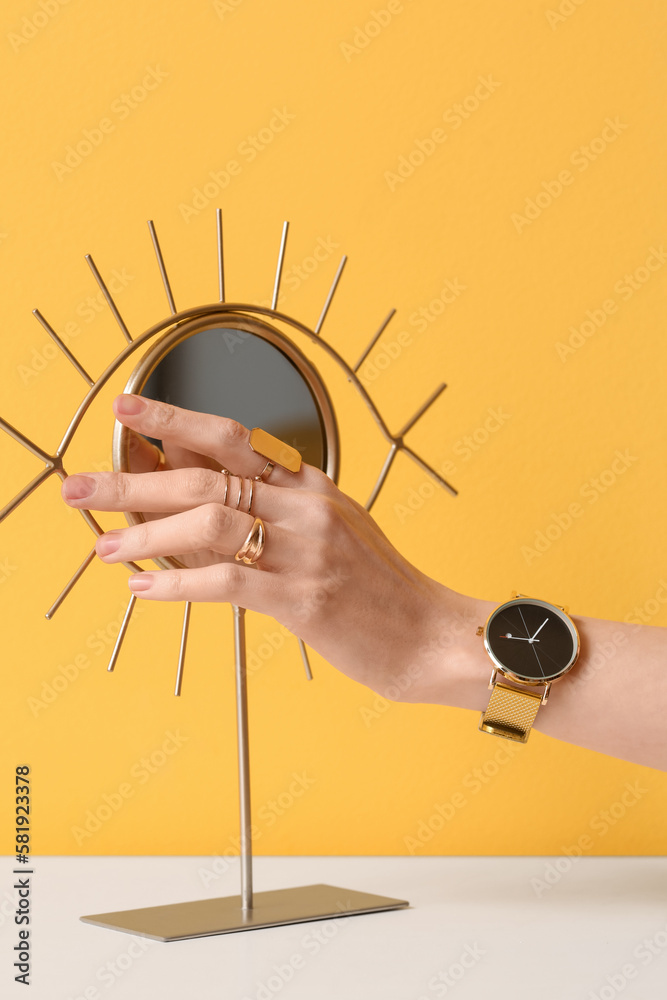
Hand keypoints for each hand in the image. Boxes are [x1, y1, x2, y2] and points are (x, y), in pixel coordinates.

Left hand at [60, 395, 475, 701]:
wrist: (431, 636)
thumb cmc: (380, 588)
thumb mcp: (334, 528)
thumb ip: (276, 504)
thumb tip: (207, 489)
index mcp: (311, 486)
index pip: (234, 437)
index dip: (175, 418)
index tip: (127, 407)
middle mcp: (306, 507)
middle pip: (206, 475)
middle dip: (133, 480)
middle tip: (79, 487)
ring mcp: (306, 551)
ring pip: (209, 523)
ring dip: (145, 534)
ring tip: (101, 547)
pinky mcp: (304, 600)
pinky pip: (226, 582)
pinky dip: (175, 586)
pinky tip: (141, 590)